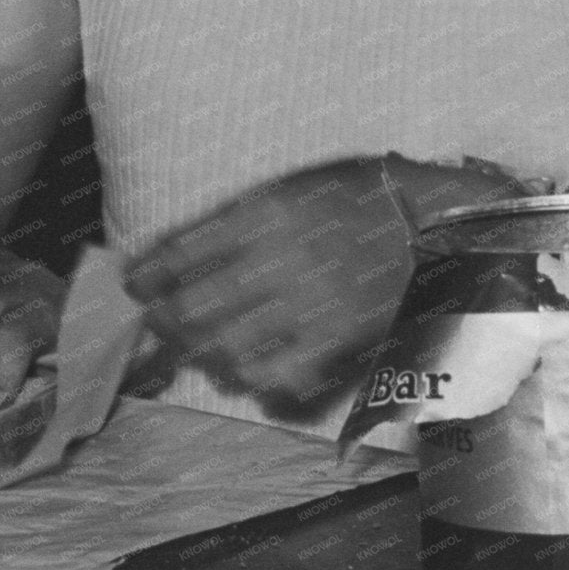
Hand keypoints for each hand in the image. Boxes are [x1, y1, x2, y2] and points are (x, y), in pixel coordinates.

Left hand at [123, 156, 519, 408]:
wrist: (434, 224)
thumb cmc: (358, 198)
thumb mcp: (289, 187)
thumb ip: (232, 217)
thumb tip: (171, 251)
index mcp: (261, 215)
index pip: (177, 254)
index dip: (145, 275)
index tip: (134, 283)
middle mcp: (275, 262)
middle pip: (189, 310)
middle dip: (164, 322)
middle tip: (161, 322)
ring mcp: (305, 307)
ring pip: (224, 352)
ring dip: (204, 354)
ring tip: (204, 349)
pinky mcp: (335, 343)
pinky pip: (275, 379)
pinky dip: (254, 381)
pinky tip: (252, 371)